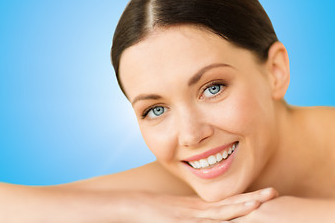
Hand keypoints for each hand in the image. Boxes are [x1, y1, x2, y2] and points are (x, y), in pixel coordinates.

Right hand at [123, 188, 277, 222]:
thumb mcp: (181, 215)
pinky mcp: (184, 220)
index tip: (266, 195)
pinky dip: (222, 218)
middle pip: (231, 205)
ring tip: (260, 200)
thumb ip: (198, 216)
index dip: (248, 199)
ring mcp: (193, 215)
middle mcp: (200, 211)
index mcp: (202, 209)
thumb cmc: (157, 212)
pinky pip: (207, 221)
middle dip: (253, 199)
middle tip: (274, 192)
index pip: (229, 204)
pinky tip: (236, 215)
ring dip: (241, 206)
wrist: (137, 206)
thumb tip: (215, 219)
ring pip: (221, 211)